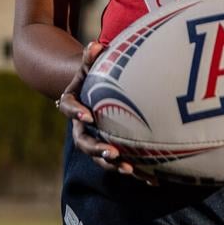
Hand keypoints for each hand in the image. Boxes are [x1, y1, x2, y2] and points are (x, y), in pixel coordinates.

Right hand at [57, 41, 155, 182]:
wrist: (94, 95)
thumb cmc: (93, 77)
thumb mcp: (89, 66)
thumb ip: (90, 57)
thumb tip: (95, 44)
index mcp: (74, 106)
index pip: (70, 109)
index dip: (77, 114)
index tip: (88, 117)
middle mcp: (81, 128)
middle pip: (84, 143)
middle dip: (97, 149)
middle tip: (112, 152)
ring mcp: (95, 141)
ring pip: (101, 158)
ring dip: (115, 166)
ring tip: (131, 170)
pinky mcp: (111, 151)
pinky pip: (122, 163)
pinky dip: (137, 173)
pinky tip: (153, 180)